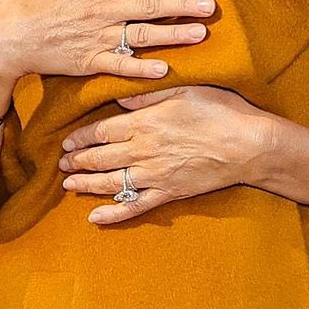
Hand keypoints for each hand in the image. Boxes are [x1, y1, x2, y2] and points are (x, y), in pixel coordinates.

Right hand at [0, 0, 214, 120]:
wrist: (0, 41)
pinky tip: (166, 69)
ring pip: (142, 36)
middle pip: (150, 7)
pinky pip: (120, 67)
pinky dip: (142, 69)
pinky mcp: (87, 63)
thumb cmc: (19, 3)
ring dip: (173, 34)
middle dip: (183, 5)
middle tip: (212, 6)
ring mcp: (95, 39)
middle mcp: (100, 13)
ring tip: (200, 34)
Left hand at [58, 86, 275, 224]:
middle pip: (100, 159)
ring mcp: (154, 176)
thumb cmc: (218, 111)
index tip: (67, 141)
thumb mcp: (182, 89)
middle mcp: (142, 151)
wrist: (247, 145)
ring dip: (86, 185)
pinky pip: (134, 208)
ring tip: (69, 185)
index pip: (100, 131)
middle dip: (77, 162)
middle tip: (61, 163)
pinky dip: (113, 215)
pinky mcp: (168, 194)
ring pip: (111, 184)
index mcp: (143, 123)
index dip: (80, 138)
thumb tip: (119, 96)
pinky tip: (95, 219)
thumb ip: (147, 94)